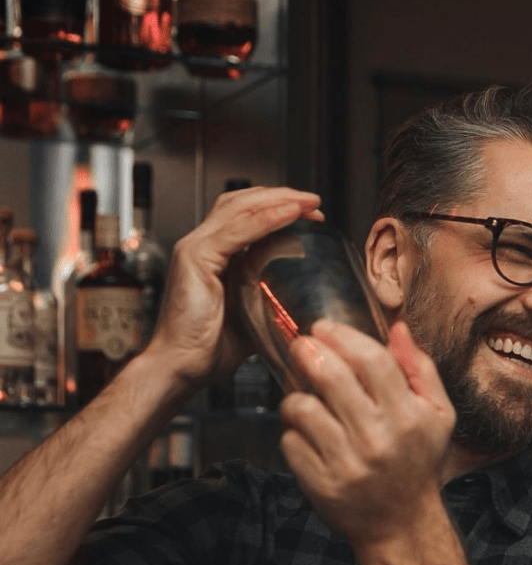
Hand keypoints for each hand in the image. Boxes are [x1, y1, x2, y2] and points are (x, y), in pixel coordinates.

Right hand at [145, 187, 322, 390]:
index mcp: (213, 256)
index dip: (278, 209)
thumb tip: (295, 280)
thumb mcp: (251, 311)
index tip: (311, 214)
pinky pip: (238, 230)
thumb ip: (266, 289)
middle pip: (243, 202)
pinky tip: (290, 214)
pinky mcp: (195, 257)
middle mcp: (202, 246)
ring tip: (308, 202)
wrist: (183, 367)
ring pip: (241, 208)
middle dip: (282, 198)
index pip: (247, 216)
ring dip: (279, 201)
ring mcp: (196, 248)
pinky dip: (267, 219)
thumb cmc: (209, 348)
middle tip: (314, 203)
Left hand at [279, 320, 455, 545]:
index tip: (323, 327)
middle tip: (300, 346)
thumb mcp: (438, 415)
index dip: (341, 336)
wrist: (402, 526)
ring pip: (302, 408)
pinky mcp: (322, 485)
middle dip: (307, 352)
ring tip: (304, 399)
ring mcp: (347, 464)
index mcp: (408, 417)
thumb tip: (398, 328)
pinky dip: (293, 432)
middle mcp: (378, 439)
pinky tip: (307, 435)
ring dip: (295, 396)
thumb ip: (420, 369)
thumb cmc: (418, 462)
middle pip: (331, 376)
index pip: (372, 360)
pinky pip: (291, 442)